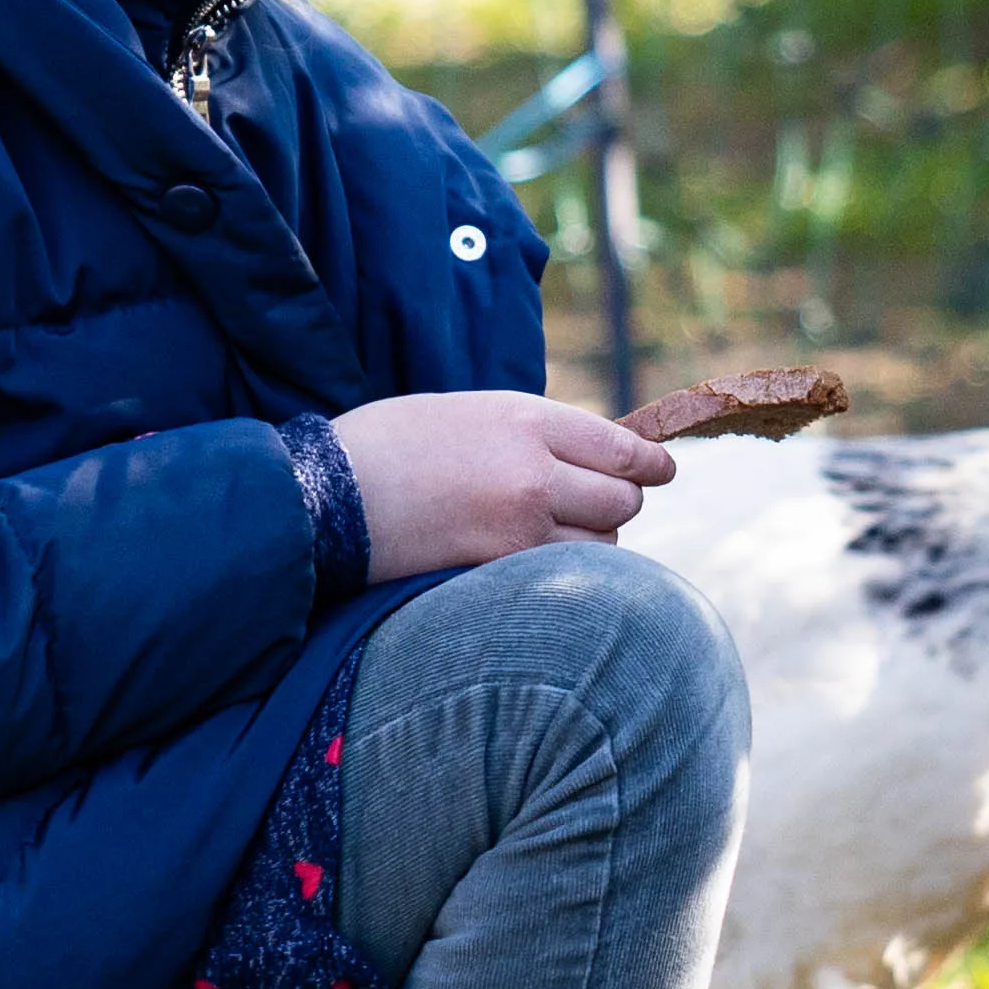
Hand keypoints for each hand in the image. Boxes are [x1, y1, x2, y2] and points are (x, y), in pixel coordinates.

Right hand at [331, 389, 670, 575]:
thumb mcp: (468, 413)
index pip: (620, 447)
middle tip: (596, 506)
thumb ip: (530, 432)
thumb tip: (587, 458)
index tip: (663, 471)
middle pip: (623, 498)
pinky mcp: (502, 570)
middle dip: (617, 503)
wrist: (325, 496)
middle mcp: (535, 469)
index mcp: (525, 418)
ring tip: (551, 535)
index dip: (650, 464)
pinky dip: (564, 573)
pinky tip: (538, 565)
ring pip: (603, 543)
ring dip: (591, 541)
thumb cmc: (387, 447)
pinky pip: (565, 575)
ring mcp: (521, 524)